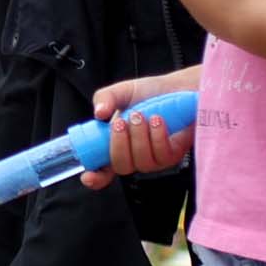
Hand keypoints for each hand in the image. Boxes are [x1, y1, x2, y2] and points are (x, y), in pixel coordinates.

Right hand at [77, 70, 200, 189]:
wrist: (177, 89)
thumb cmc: (149, 93)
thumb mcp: (121, 92)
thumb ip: (105, 98)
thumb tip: (99, 113)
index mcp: (116, 146)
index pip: (102, 171)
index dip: (94, 177)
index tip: (88, 175)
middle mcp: (134, 157)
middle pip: (121, 167)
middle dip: (119, 145)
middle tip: (121, 122)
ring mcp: (153, 159)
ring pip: (142, 162)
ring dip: (139, 137)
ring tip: (140, 115)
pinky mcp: (173, 156)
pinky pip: (162, 155)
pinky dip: (157, 136)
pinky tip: (157, 120)